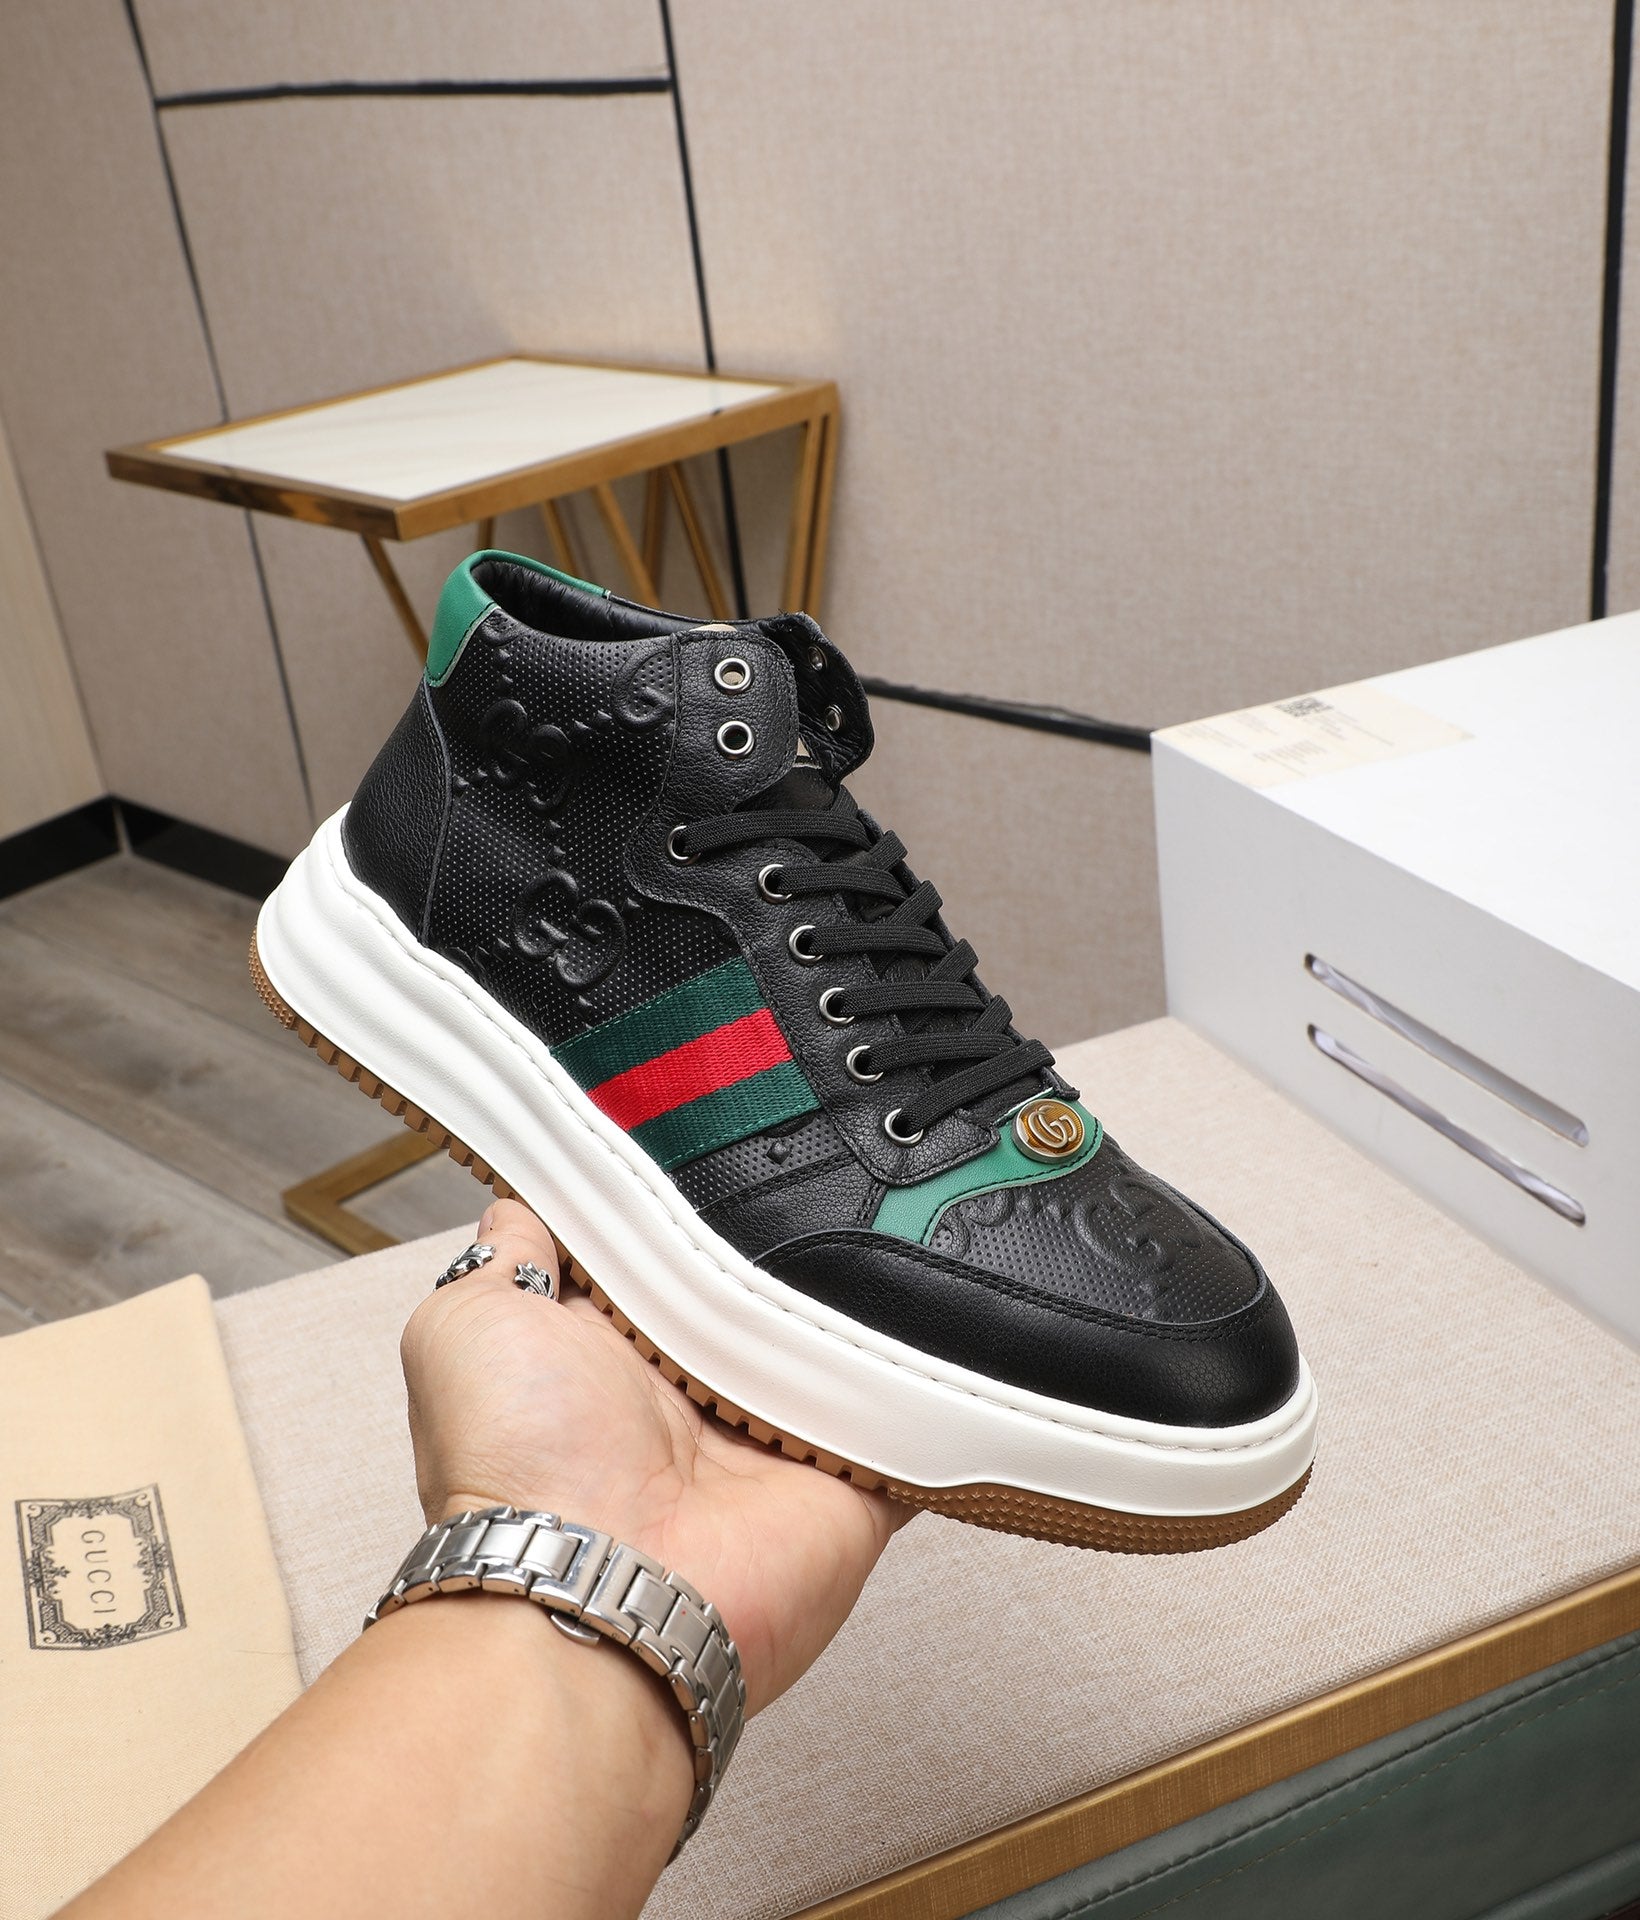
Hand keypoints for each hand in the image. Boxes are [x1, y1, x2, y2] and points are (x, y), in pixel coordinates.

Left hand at [400, 1199, 910, 1713]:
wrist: (597, 1594)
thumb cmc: (516, 1465)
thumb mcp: (467, 1326)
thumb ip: (506, 1255)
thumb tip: (528, 1203)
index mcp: (617, 1346)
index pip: (668, 1251)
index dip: (689, 1198)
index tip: (724, 1131)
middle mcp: (700, 1388)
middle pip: (765, 1284)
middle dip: (787, 1232)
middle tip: (822, 1160)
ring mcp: (782, 1432)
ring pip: (845, 1335)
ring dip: (866, 1290)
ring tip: (897, 1208)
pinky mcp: (856, 1475)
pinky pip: (917, 1414)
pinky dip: (938, 1376)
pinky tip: (957, 1317)